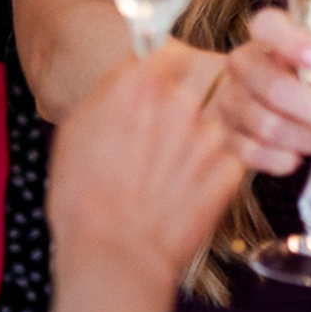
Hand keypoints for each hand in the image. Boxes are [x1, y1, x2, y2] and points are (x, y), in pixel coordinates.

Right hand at [46, 44, 244, 290]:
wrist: (113, 256)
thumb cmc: (83, 201)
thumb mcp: (77, 133)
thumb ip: (111, 95)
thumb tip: (129, 76)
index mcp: (137, 86)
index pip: (167, 55)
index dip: (165, 74)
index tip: (162, 88)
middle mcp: (180, 102)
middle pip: (193, 92)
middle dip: (180, 114)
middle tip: (158, 148)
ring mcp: (211, 133)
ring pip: (211, 127)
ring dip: (196, 147)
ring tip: (167, 181)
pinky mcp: (233, 165)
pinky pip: (227, 159)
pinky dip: (211, 174)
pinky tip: (185, 196)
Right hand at [213, 9, 310, 174]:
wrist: (248, 96)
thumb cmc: (297, 72)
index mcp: (265, 36)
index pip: (267, 25)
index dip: (293, 42)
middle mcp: (242, 64)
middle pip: (275, 88)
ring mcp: (228, 101)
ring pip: (266, 125)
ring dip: (306, 139)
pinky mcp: (225, 136)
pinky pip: (250, 153)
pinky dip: (281, 160)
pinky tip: (298, 157)